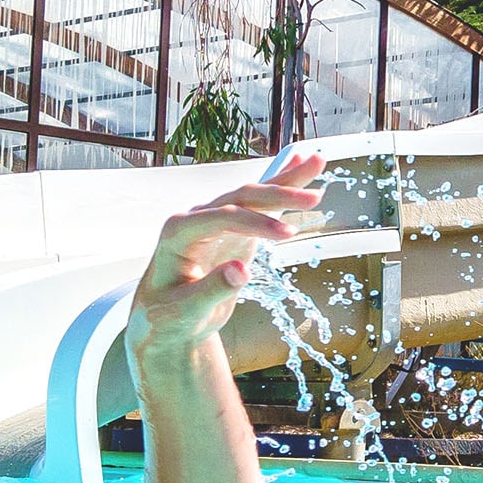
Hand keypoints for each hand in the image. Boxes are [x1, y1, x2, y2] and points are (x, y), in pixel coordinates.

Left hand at [124, 151, 323, 368]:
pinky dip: (280, 187)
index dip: (256, 223)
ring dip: (285, 181)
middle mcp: (196, 219)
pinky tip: (298, 165)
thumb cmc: (169, 316)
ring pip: (253, 195)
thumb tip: (242, 270)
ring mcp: (215, 221)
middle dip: (278, 195)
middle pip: (241, 198)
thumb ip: (212, 290)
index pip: (223, 218)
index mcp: (178, 233)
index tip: (288, 236)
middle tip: (315, 199)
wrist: (166, 320)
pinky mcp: (232, 228)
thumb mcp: (186, 311)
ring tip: (317, 162)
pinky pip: (259, 205)